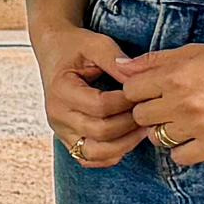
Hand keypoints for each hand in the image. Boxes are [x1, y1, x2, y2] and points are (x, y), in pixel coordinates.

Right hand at [35, 22, 145, 167]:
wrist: (53, 50)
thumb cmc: (76, 47)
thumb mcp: (96, 44)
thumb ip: (116, 61)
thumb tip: (140, 80)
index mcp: (61, 90)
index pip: (101, 106)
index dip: (127, 103)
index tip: (144, 92)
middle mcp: (57, 114)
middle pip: (101, 132)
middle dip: (131, 124)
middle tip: (150, 112)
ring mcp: (60, 130)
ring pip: (95, 153)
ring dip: (124, 144)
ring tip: (142, 129)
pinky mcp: (67, 139)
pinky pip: (90, 159)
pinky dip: (111, 155)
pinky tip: (126, 140)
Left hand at [109, 41, 203, 167]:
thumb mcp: (194, 52)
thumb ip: (154, 60)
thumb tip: (120, 65)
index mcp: (175, 76)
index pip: (130, 91)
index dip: (139, 91)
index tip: (151, 92)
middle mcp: (184, 102)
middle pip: (140, 116)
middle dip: (149, 112)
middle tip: (166, 108)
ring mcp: (200, 125)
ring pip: (158, 138)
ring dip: (165, 131)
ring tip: (183, 122)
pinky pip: (181, 157)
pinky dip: (183, 150)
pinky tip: (193, 138)